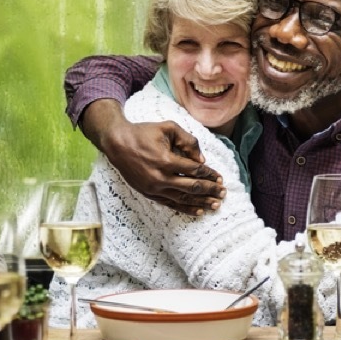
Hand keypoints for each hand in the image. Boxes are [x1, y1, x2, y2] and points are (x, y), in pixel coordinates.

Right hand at [80, 99, 224, 215]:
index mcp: (166, 160)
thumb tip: (202, 160)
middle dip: (210, 190)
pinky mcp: (148, 193)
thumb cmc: (143, 133)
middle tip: (223, 193)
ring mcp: (154, 188)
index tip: (220, 177)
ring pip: (183, 199)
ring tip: (215, 205)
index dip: (209, 174)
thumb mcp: (168, 128)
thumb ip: (188, 141)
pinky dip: (185, 208)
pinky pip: (170, 204)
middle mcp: (160, 177)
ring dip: (201, 202)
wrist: (117, 143)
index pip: (195, 170)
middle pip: (192, 187)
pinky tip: (198, 211)